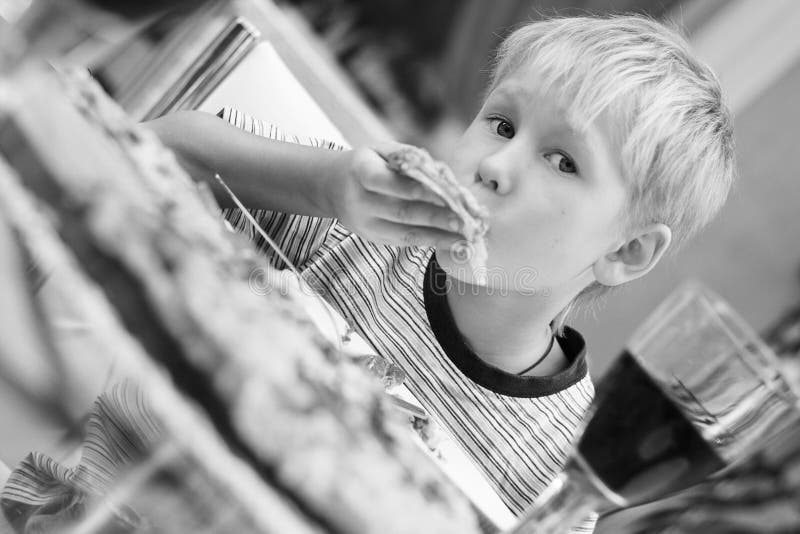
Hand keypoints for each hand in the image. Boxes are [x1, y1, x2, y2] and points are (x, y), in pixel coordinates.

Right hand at [324, 143, 466, 248]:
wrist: (331, 185)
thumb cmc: (367, 163)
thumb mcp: (380, 149)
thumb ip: (409, 157)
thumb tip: (443, 173)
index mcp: (360, 171)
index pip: (391, 183)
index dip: (419, 190)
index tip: (448, 194)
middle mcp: (359, 201)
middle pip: (402, 212)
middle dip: (436, 217)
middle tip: (464, 221)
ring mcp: (364, 224)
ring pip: (405, 232)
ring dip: (438, 236)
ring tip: (465, 238)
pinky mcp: (372, 238)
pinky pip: (404, 242)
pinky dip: (430, 242)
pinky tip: (452, 243)